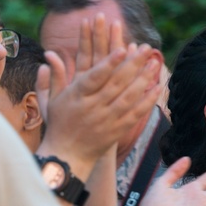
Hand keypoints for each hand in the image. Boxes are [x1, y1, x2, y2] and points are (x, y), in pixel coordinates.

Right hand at [36, 21, 159, 169]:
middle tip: (146, 48)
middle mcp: (93, 108)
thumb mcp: (52, 100)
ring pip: (129, 97)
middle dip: (133, 64)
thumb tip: (48, 54)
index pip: (95, 77)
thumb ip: (54, 76)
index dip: (109, 63)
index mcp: (77, 97)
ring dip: (144, 79)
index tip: (121, 48)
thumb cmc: (59, 124)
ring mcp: (107, 120)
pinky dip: (147, 101)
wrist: (67, 156)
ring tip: (154, 63)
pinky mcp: (117, 131)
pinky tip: (157, 88)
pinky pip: (135, 114)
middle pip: (116, 83)